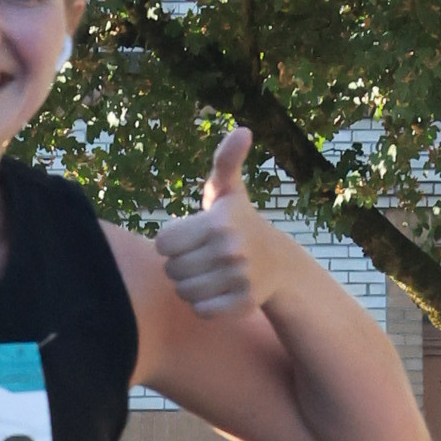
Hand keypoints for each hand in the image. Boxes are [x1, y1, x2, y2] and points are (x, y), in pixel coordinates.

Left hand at [155, 126, 288, 319]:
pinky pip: (200, 310)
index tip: (192, 236)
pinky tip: (219, 289)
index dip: (173, 241)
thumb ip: (226, 161)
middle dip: (182, 264)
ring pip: (183, 291)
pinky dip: (205, 303)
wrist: (278, 263)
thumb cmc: (240, 223)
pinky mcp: (242, 304)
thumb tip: (243, 131)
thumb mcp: (229, 191)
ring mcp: (238, 279)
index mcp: (218, 222)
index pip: (162, 243)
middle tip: (203, 255)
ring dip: (191, 284)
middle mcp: (230, 251)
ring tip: (210, 272)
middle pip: (171, 269)